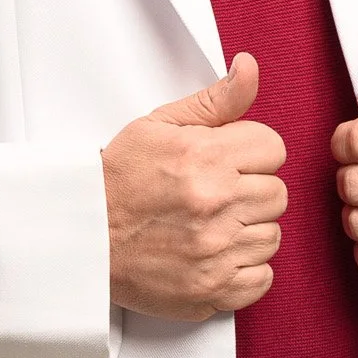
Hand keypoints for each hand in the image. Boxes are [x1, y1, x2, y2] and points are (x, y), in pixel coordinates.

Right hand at [101, 52, 287, 321]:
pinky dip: (244, 269)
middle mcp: (215, 204)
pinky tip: (215, 254)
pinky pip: (262, 278)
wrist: (80, 237)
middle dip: (250, 189)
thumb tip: (248, 67)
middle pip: (277, 193)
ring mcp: (215, 251)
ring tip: (212, 224)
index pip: (273, 149)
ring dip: (248, 230)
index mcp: (205, 157)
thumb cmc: (117, 180)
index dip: (250, 152)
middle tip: (215, 193)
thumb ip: (215, 100)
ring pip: (272, 236)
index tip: (227, 161)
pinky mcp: (212, 290)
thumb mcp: (159, 125)